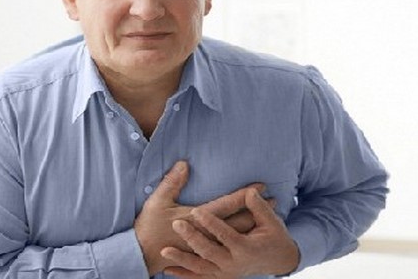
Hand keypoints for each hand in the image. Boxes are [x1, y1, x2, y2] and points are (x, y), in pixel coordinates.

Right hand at [134, 161, 263, 275]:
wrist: (142, 255)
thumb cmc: (149, 227)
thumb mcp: (157, 201)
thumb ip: (172, 181)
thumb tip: (184, 163)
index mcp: (197, 218)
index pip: (227, 204)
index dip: (245, 194)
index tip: (262, 186)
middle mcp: (206, 233)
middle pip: (238, 221)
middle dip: (257, 210)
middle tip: (276, 201)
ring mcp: (206, 246)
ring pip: (236, 236)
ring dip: (252, 225)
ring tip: (267, 217)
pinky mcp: (203, 255)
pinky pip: (228, 248)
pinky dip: (241, 241)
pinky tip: (249, 237)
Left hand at [161, 188, 299, 278]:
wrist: (280, 261)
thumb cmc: (275, 237)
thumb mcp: (272, 221)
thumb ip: (258, 206)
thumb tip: (249, 191)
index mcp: (245, 247)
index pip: (225, 233)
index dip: (211, 222)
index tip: (195, 211)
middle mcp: (234, 263)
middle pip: (209, 250)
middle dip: (192, 238)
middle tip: (177, 224)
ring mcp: (226, 272)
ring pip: (200, 267)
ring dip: (182, 260)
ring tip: (165, 251)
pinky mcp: (220, 276)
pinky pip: (198, 278)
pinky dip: (184, 275)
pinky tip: (168, 270)